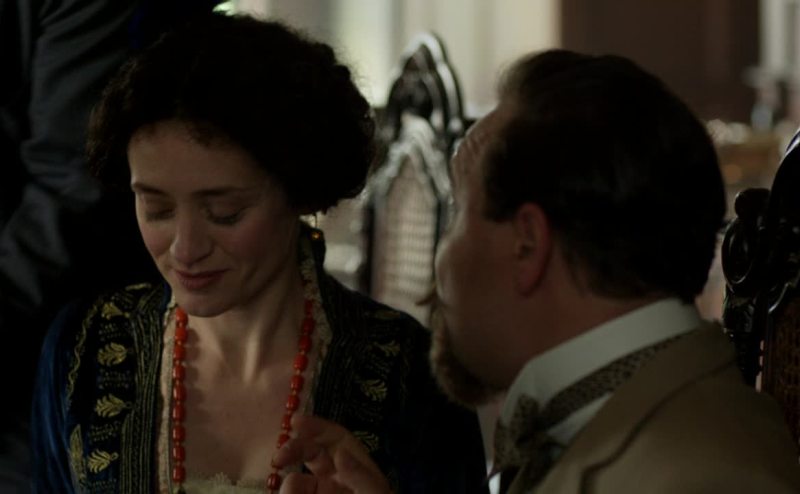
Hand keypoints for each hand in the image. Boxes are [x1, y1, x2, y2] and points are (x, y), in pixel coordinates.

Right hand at [273, 416, 392, 493]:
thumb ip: (361, 477)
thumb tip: (339, 454)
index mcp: (357, 471)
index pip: (336, 439)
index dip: (317, 427)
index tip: (296, 422)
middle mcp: (336, 482)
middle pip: (311, 454)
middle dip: (293, 450)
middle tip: (279, 457)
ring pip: (295, 483)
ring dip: (289, 486)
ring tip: (290, 493)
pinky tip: (289, 493)